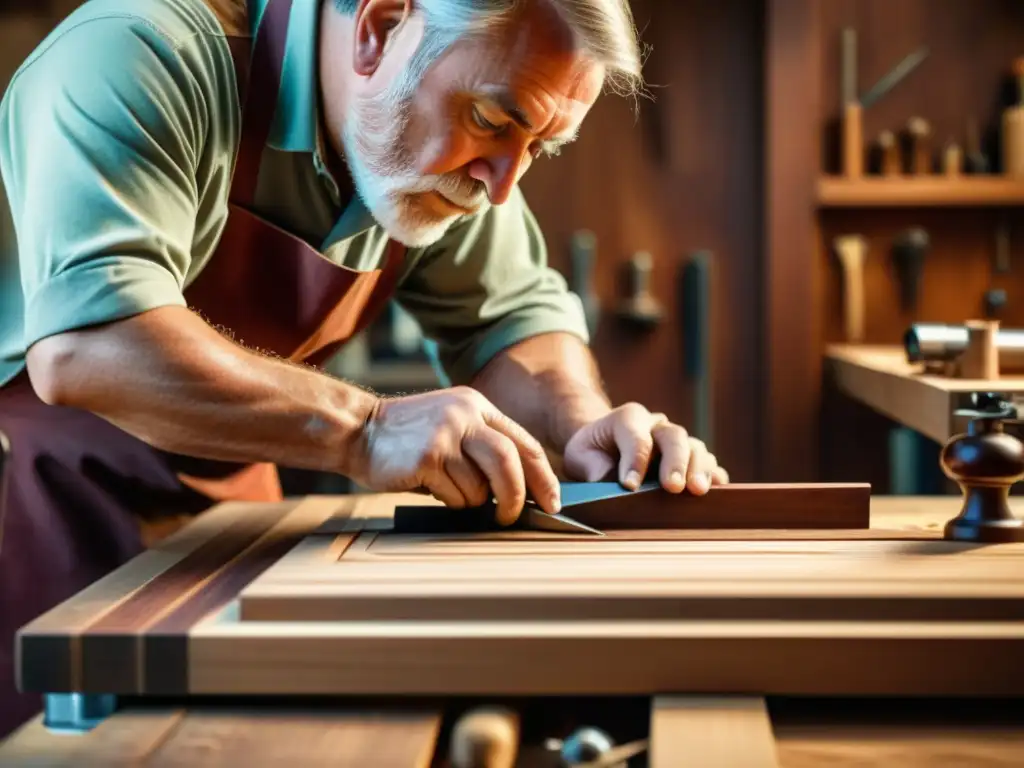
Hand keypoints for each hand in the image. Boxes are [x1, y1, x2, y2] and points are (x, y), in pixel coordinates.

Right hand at [353, 386, 560, 523]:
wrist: (357, 430)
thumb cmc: (407, 439)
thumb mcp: (451, 427)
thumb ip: (482, 448)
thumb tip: (521, 490)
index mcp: (477, 406)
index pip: (524, 443)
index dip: (543, 476)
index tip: (553, 501)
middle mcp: (465, 415)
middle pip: (510, 461)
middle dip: (517, 495)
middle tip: (511, 516)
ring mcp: (445, 434)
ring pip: (480, 484)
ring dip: (472, 501)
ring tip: (452, 493)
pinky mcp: (427, 456)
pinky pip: (454, 494)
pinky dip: (451, 502)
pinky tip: (433, 489)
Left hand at [561, 403, 728, 494]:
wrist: (603, 448)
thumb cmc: (591, 453)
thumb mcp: (580, 456)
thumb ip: (594, 468)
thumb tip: (612, 482)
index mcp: (628, 418)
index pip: (636, 438)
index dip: (635, 462)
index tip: (630, 486)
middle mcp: (657, 424)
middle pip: (674, 437)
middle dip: (675, 462)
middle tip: (673, 487)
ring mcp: (676, 439)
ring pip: (695, 447)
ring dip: (699, 469)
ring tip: (698, 491)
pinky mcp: (689, 456)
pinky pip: (708, 461)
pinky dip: (713, 474)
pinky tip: (717, 488)